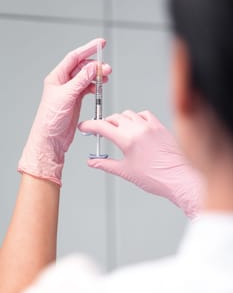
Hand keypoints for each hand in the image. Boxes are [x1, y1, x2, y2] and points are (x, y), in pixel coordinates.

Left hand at [18, 38, 111, 185]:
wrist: (51, 138)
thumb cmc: (50, 119)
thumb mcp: (66, 96)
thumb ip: (80, 81)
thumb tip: (92, 68)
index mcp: (56, 78)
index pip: (74, 58)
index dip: (87, 49)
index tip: (100, 44)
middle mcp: (63, 83)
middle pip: (82, 67)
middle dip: (95, 65)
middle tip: (106, 68)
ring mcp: (71, 92)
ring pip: (86, 78)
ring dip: (96, 76)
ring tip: (106, 77)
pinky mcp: (76, 100)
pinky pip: (87, 88)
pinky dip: (95, 87)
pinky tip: (99, 87)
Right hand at [79, 110, 203, 217]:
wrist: (179, 178)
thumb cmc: (156, 177)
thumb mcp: (125, 171)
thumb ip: (106, 164)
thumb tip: (93, 162)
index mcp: (128, 140)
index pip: (102, 127)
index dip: (90, 125)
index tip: (84, 127)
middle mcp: (139, 129)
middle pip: (114, 118)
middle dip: (104, 124)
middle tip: (100, 131)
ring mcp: (150, 126)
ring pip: (129, 114)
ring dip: (120, 119)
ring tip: (118, 129)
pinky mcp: (160, 127)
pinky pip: (145, 114)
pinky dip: (136, 117)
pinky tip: (136, 126)